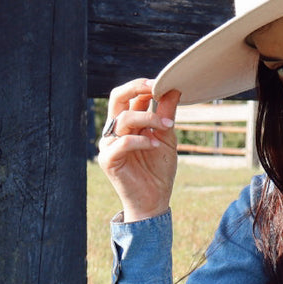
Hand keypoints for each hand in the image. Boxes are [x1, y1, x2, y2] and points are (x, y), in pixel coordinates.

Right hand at [97, 78, 180, 221]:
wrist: (154, 200)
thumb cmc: (158, 170)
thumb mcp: (166, 137)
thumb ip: (166, 114)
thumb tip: (174, 89)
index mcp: (127, 123)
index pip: (129, 96)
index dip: (143, 86)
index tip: (163, 84)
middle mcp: (114, 130)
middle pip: (117, 98)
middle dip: (135, 88)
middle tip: (155, 87)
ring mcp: (109, 144)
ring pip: (124, 118)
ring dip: (149, 119)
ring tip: (167, 127)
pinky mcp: (108, 160)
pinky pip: (123, 142)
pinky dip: (142, 141)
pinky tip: (156, 146)